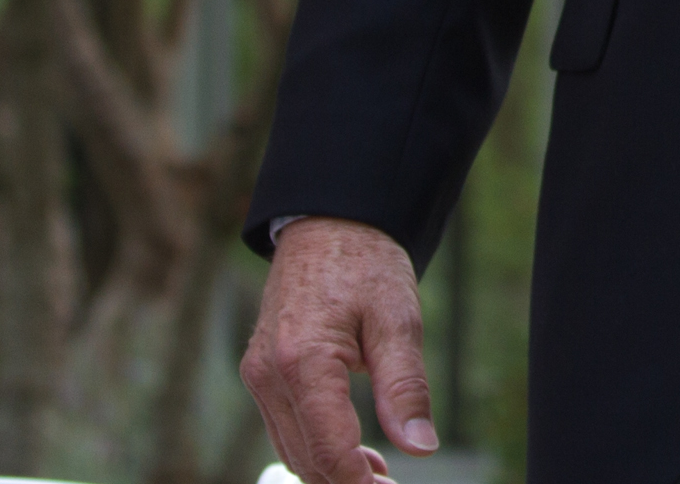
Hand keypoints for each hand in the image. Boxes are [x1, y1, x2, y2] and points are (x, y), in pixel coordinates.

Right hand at [240, 218, 430, 481]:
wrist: (328, 221)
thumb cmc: (366, 264)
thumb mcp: (399, 320)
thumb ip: (406, 387)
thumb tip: (421, 449)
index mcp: (303, 360)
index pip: (329, 448)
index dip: (359, 483)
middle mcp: (268, 374)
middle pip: (307, 458)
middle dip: (347, 482)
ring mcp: (258, 375)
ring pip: (291, 449)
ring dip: (331, 470)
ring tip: (380, 473)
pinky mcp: (259, 373)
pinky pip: (284, 428)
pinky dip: (315, 447)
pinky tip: (355, 450)